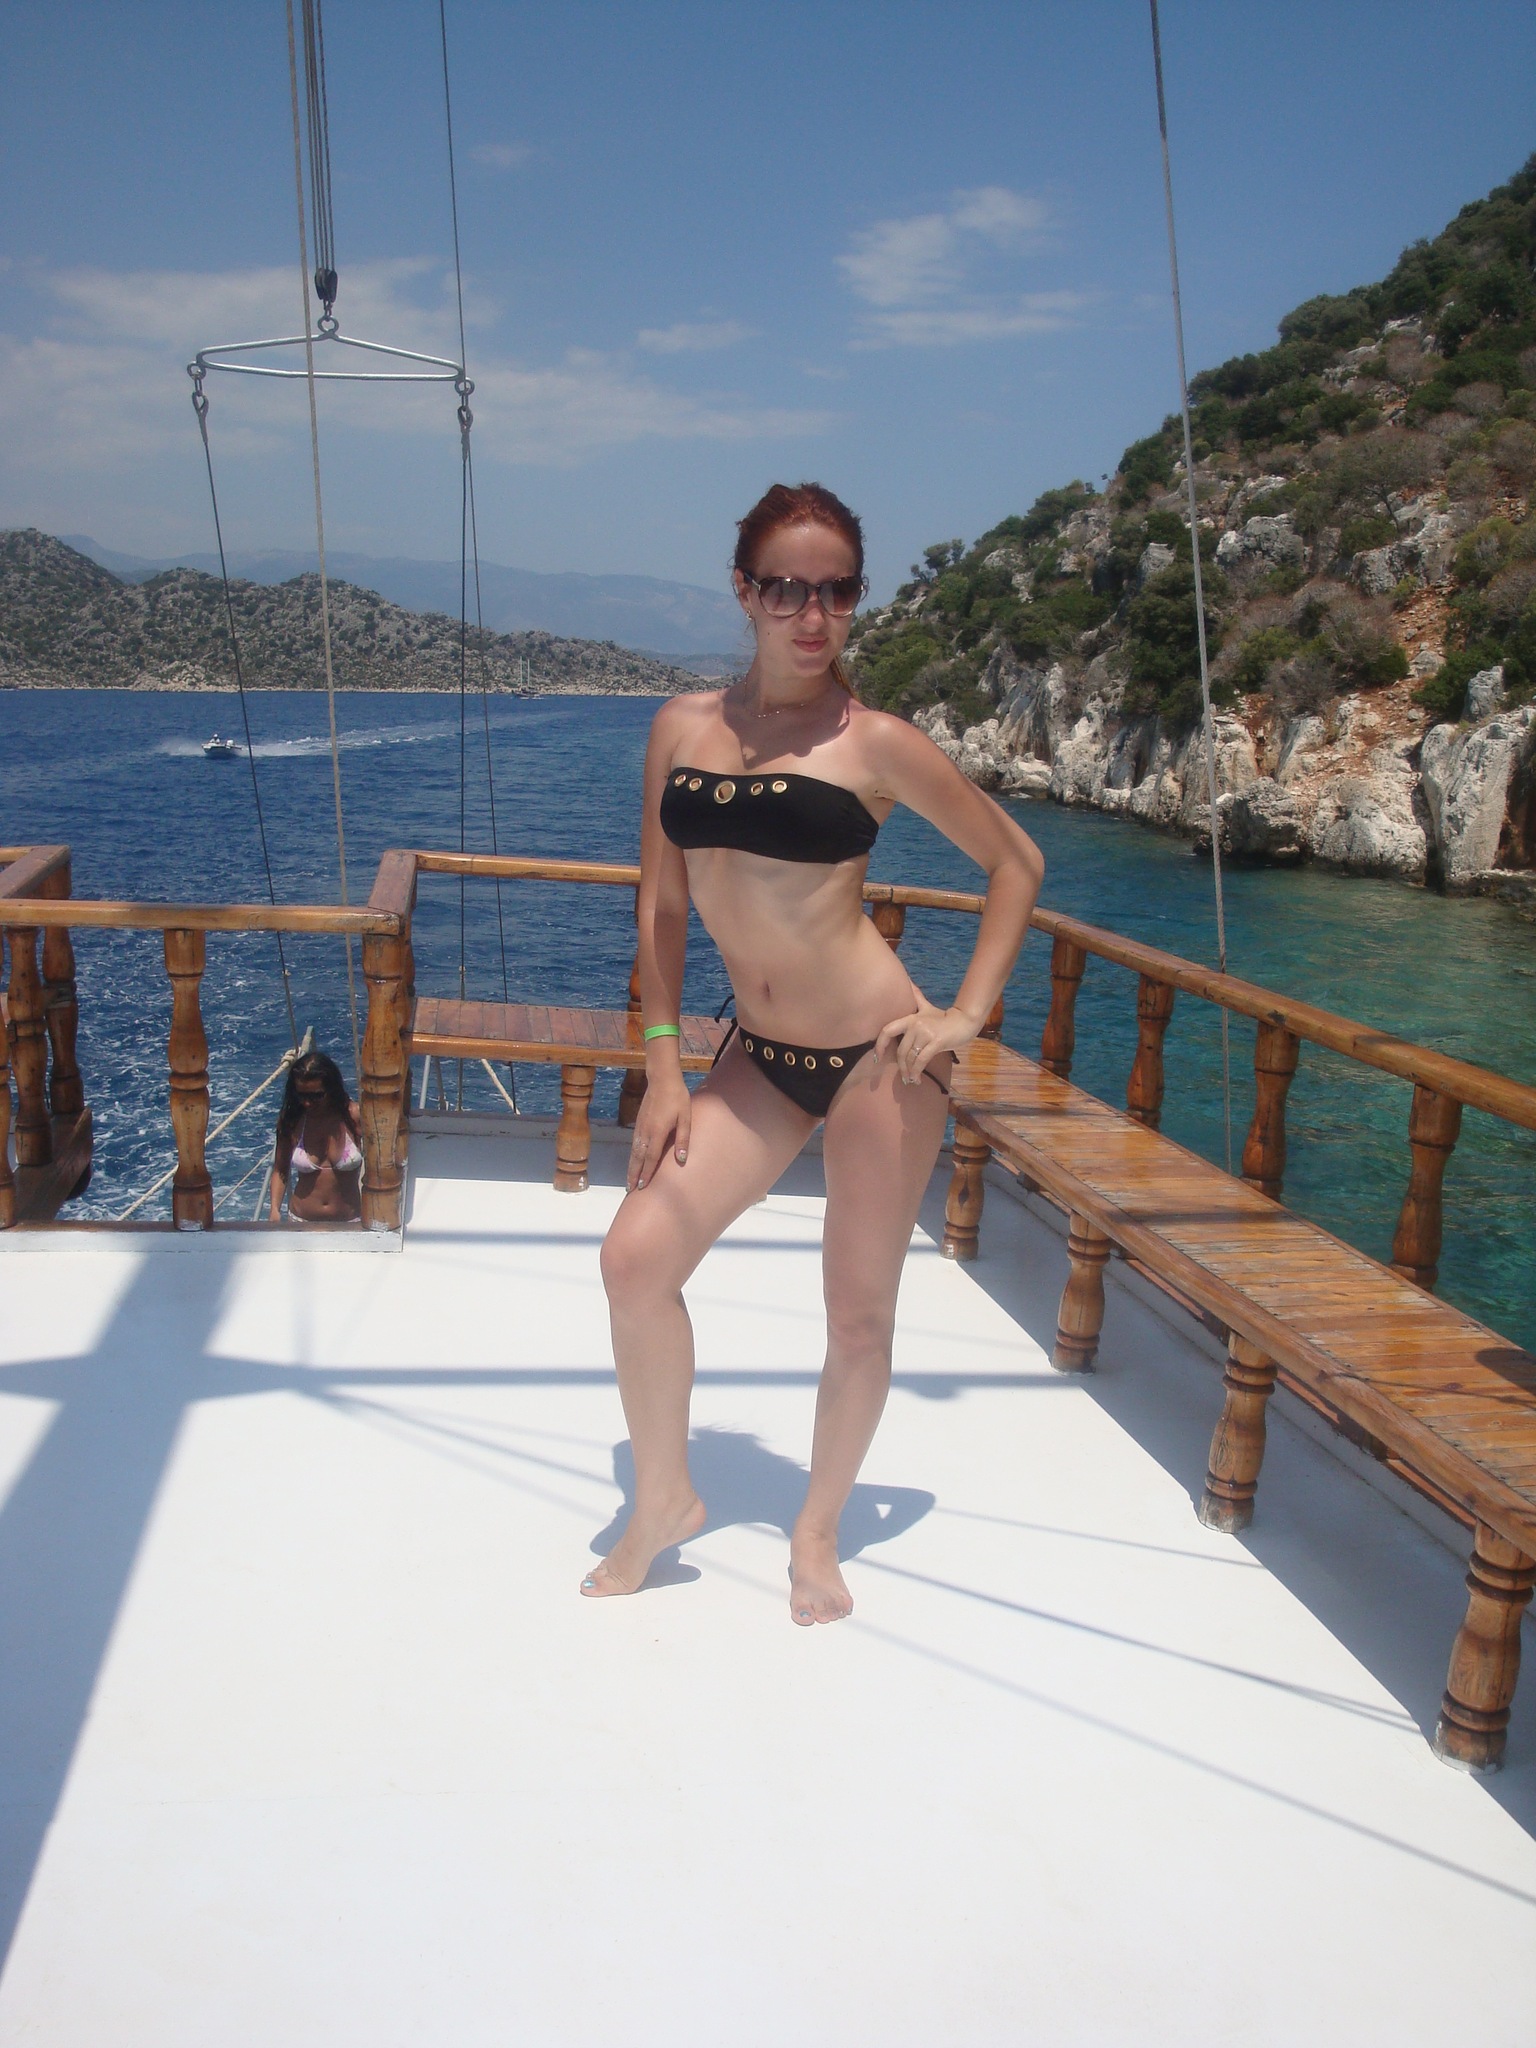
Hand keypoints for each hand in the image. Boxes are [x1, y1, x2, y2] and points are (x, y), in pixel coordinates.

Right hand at [628, 1071, 691, 1191]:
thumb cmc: (677, 1097)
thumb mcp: (686, 1117)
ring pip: (633, 1151)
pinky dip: (632, 1156)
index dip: (646, 1173)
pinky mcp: (639, 1122)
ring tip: (629, 1180)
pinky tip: (633, 1161)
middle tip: (629, 1190)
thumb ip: (683, 1139)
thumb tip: (681, 1160)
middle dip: (633, 1174)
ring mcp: (640, 1126)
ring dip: (631, 1167)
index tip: (642, 1186)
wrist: (662, 1079)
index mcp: (657, 1131)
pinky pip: (634, 1143)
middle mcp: (645, 1131)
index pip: (651, 1157)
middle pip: (637, 1158)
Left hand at [874, 994, 977, 1087]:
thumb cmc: (944, 1018)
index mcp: (910, 1018)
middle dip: (901, 1066)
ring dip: (909, 1071)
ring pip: (910, 1057)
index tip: (877, 1057)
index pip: (888, 1030)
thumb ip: (916, 998)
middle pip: (900, 1050)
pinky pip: (921, 1060)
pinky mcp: (936, 1041)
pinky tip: (917, 1079)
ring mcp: (925, 1033)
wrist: (964, 1021)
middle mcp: (915, 1025)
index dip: (879, 1044)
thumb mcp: (927, 1007)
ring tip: (910, 1080)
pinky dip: (917, 1072)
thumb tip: (907, 981)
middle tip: (903, 1076)